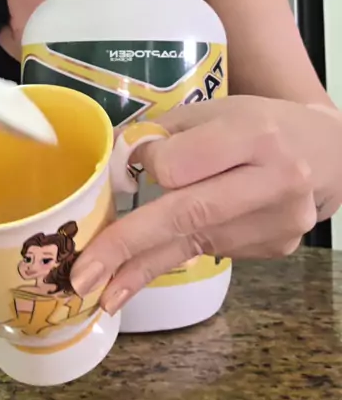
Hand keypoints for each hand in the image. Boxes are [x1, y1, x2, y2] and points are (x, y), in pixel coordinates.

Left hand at [71, 96, 341, 315]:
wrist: (324, 153)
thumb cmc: (258, 123)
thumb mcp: (213, 111)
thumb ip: (164, 135)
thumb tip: (114, 169)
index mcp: (254, 135)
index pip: (180, 165)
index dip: (149, 168)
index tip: (136, 164)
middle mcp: (274, 182)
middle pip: (188, 216)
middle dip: (128, 248)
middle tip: (82, 277)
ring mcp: (280, 223)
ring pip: (194, 243)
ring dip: (143, 265)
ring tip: (103, 289)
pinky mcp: (277, 249)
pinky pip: (212, 250)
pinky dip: (177, 252)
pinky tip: (151, 261)